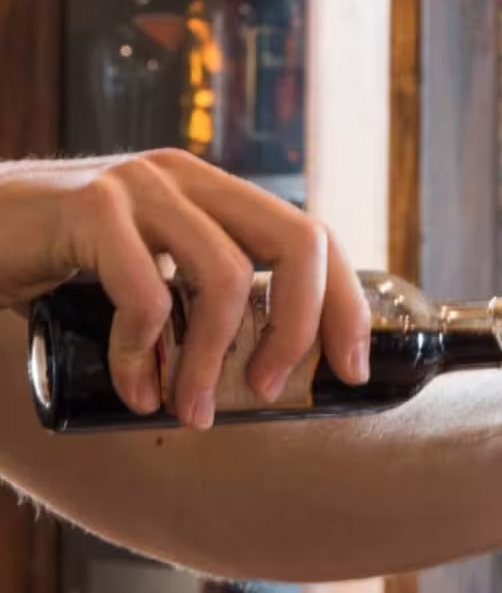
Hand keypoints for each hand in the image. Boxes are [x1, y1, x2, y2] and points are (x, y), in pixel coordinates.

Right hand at [0, 151, 369, 427]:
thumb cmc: (60, 272)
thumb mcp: (151, 281)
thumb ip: (206, 307)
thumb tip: (278, 385)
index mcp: (214, 197)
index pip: (314, 238)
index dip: (344, 306)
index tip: (351, 372)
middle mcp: (187, 179)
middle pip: (296, 244)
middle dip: (299, 329)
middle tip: (271, 392)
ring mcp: (139, 185)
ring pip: (227, 277)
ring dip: (213, 362)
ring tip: (192, 413)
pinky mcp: (88, 205)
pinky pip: (147, 295)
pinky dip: (145, 357)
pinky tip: (135, 390)